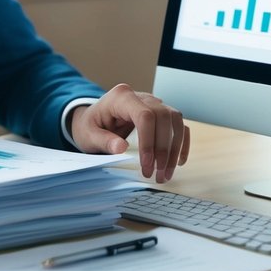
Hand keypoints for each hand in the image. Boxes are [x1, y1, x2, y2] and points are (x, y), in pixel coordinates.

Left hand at [69, 83, 189, 182]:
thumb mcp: (88, 135)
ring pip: (175, 120)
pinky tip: (178, 161)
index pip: (144, 115)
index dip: (149, 141)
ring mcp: (153, 103)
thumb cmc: (90, 126)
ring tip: (166, 173)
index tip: (147, 164)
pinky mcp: (160, 113)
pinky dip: (181, 142)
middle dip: (163, 149)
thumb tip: (121, 147)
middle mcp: (141, 96)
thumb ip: (103, 140)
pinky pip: (178, 124)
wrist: (94, 119)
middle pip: (163, 117)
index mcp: (121, 97)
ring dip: (175, 148)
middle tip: (157, 174)